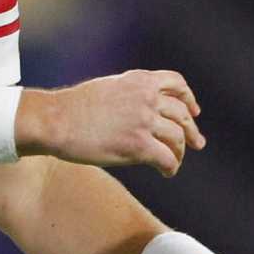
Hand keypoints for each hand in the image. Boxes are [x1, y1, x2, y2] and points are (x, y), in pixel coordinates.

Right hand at [19, 70, 205, 175]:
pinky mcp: (138, 145)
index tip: (193, 111)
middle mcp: (146, 97)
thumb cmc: (74, 108)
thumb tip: (143, 110)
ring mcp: (144, 120)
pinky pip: (167, 158)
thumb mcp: (108, 88)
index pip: (176, 83)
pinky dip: (171, 167)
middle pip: (182, 113)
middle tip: (197, 143)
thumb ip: (130, 94)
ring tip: (175, 161)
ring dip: (180, 152)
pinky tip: (167, 172)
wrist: (56, 120)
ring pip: (178, 137)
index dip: (189, 98)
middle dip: (191, 130)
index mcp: (139, 80)